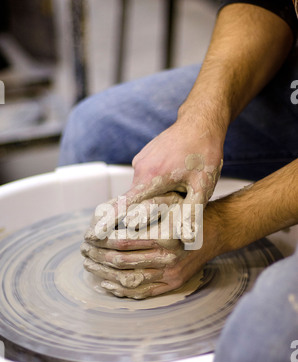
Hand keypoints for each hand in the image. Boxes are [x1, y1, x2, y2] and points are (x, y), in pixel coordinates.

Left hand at [81, 195, 220, 298]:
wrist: (215, 232)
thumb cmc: (187, 214)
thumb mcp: (167, 202)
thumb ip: (140, 208)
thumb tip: (107, 213)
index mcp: (164, 236)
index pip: (122, 240)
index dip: (101, 239)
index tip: (88, 236)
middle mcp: (168, 257)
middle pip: (122, 261)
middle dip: (98, 256)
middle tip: (84, 251)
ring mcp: (170, 273)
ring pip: (129, 278)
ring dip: (104, 273)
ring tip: (90, 265)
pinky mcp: (173, 284)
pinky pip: (143, 292)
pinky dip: (122, 291)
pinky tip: (107, 284)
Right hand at [93, 121, 222, 244]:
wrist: (201, 121)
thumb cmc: (204, 152)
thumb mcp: (203, 186)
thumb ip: (193, 213)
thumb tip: (186, 239)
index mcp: (151, 177)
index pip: (124, 205)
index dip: (108, 221)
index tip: (94, 234)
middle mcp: (140, 169)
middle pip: (135, 200)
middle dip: (146, 211)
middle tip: (167, 211)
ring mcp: (140, 161)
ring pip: (141, 189)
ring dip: (154, 196)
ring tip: (180, 190)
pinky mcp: (144, 157)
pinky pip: (145, 178)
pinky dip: (155, 184)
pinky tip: (175, 179)